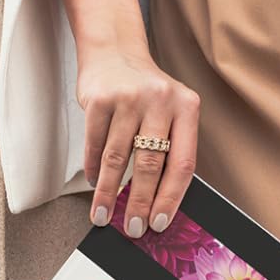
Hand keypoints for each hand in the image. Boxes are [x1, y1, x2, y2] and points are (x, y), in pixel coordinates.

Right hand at [76, 49, 199, 235]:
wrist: (114, 50)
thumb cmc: (145, 92)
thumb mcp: (169, 111)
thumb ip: (169, 148)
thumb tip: (158, 203)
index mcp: (187, 107)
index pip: (182, 163)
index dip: (171, 198)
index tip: (160, 222)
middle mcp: (160, 101)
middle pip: (150, 165)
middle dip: (140, 204)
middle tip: (133, 228)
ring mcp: (129, 98)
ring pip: (118, 159)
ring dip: (109, 194)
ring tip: (104, 216)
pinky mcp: (100, 98)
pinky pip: (95, 144)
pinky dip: (93, 169)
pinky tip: (94, 184)